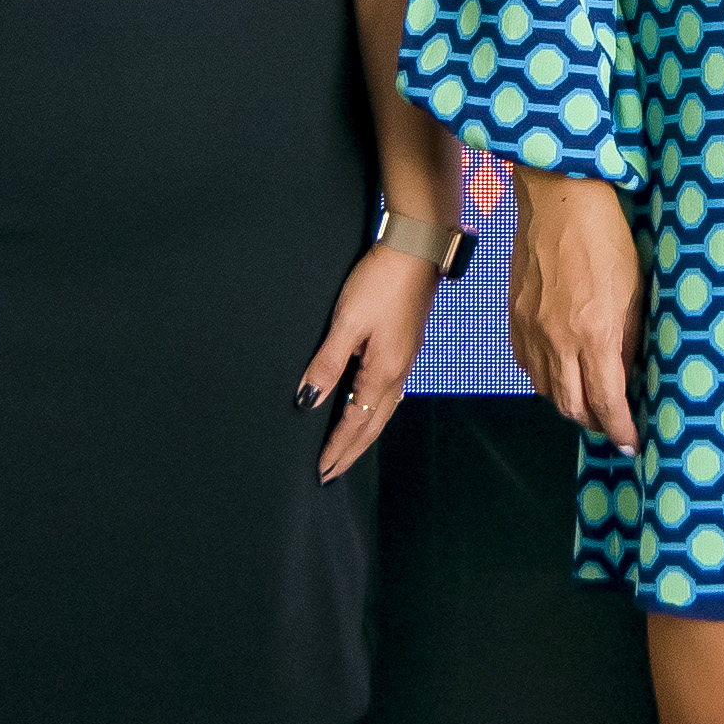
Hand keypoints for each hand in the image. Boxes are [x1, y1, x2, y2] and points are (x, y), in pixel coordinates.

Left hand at [298, 241, 443, 482]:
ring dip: (364, 434)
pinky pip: (389, 394)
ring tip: (348, 451)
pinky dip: (375, 412)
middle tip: (331, 473)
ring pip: (383, 411)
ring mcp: (405, 360)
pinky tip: (369, 409)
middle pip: (373, 424)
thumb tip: (308, 400)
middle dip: (351, 451)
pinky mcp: (405, 347)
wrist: (416, 251)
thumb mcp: (346, 324)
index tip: (321, 470)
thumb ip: (326, 364)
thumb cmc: (381, 282)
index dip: (337, 447)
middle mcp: (399, 373)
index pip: (356, 422)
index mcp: (383, 372)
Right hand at [507, 167, 644, 451]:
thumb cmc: (605, 236)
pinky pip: (527, 364)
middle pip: (571, 407)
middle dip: (594, 423)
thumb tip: (629, 372)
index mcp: (595, 333)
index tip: (631, 442)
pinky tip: (560, 370)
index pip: (606, 402)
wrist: (560, 199)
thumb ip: (630, 338)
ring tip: (588, 401)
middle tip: (612, 424)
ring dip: (569, 404)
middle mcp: (558, 339)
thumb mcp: (635, 290)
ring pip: (546, 390)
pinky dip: (545, 378)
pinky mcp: (515, 316)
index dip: (620, 429)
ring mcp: (531, 329)